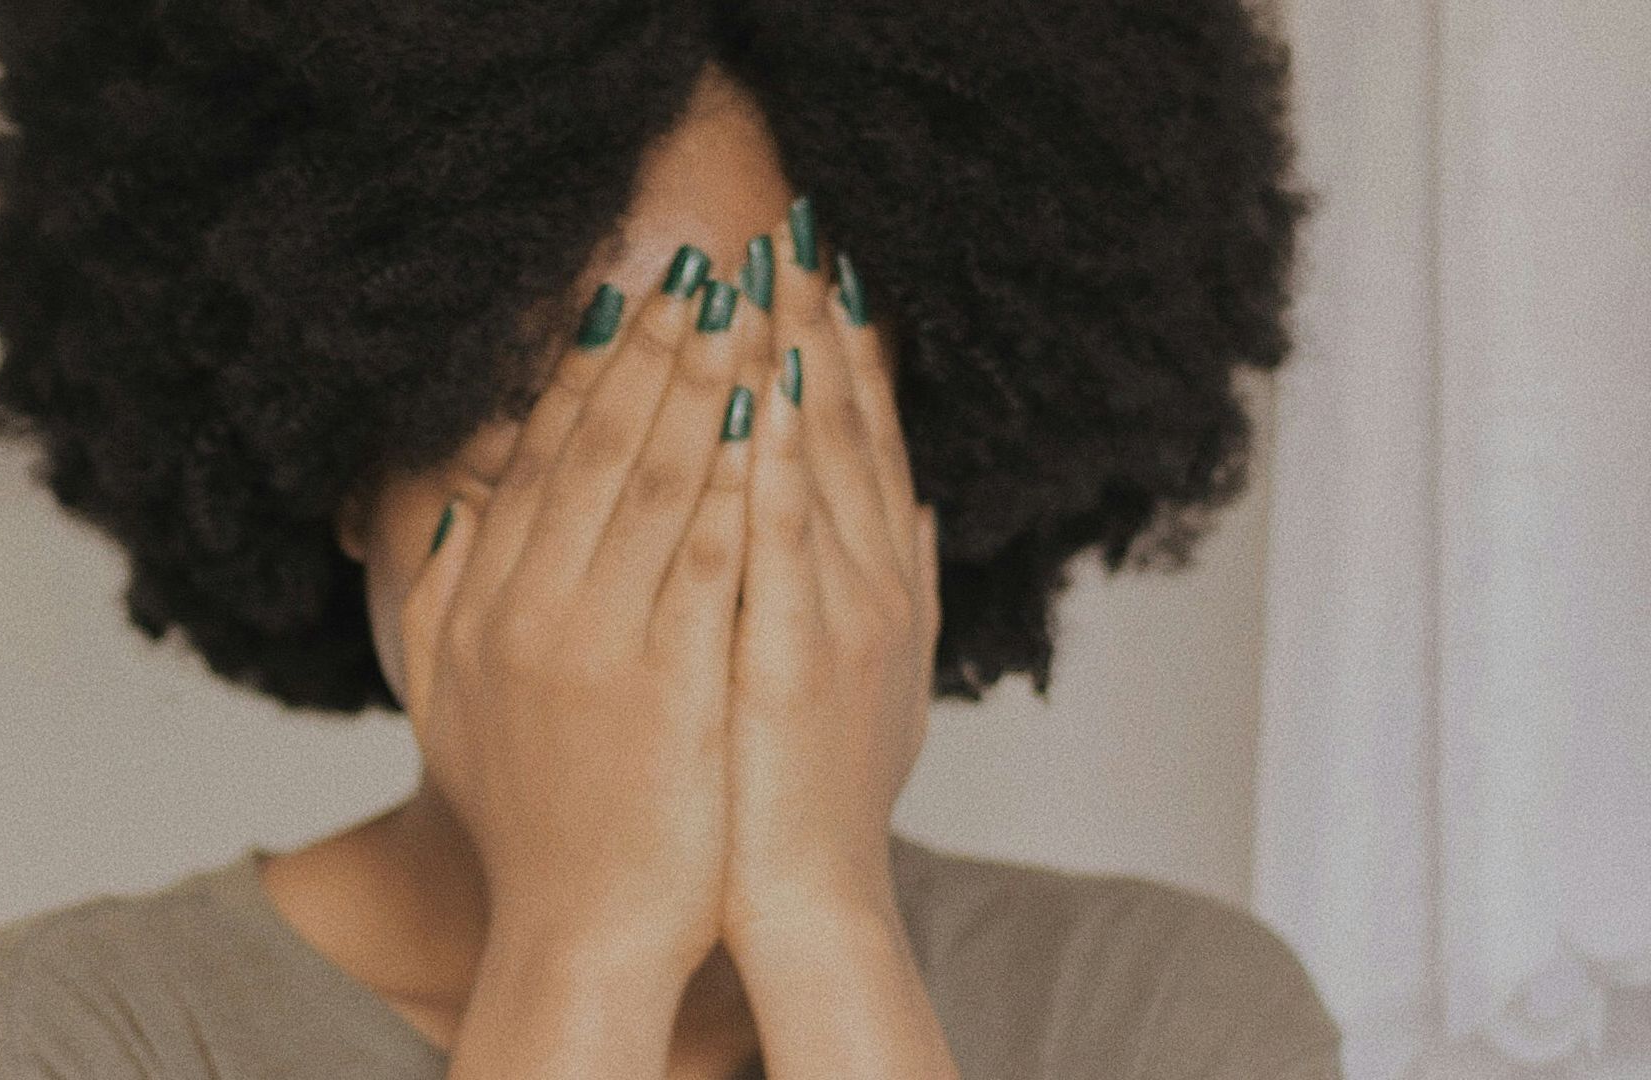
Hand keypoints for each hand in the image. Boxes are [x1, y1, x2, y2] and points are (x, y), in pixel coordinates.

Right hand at [400, 252, 761, 973]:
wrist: (581, 928)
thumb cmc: (532, 815)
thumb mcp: (451, 700)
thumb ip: (445, 597)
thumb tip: (458, 503)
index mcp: (488, 602)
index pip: (542, 458)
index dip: (589, 369)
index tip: (629, 300)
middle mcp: (530, 607)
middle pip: (598, 446)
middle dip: (655, 347)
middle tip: (702, 270)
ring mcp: (597, 642)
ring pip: (654, 479)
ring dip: (702, 383)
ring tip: (744, 309)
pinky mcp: (669, 682)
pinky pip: (707, 556)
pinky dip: (736, 479)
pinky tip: (770, 415)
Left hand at [725, 212, 939, 934]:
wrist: (805, 898)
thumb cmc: (814, 793)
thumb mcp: (873, 679)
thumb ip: (896, 586)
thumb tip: (916, 507)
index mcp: (882, 585)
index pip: (863, 444)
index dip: (847, 355)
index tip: (819, 275)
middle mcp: (875, 585)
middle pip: (847, 432)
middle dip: (818, 328)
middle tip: (793, 236)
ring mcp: (843, 617)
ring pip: (819, 464)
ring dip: (795, 363)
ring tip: (769, 275)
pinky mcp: (796, 656)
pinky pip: (782, 538)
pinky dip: (774, 458)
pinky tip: (759, 390)